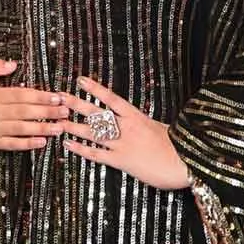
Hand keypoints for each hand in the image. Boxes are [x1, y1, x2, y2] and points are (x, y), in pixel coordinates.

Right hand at [0, 59, 67, 149]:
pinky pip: (13, 144)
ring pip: (21, 129)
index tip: (57, 97)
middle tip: (65, 112)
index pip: (21, 95)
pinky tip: (42, 142)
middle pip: (25, 112)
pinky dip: (27, 144)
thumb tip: (13, 63)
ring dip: (41, 129)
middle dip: (46, 112)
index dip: (40, 96)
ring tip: (59, 128)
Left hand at [60, 76, 192, 189]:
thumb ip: (143, 123)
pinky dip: (81, 149)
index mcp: (136, 116)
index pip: (111, 98)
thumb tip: (134, 120)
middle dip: (77, 104)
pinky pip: (97, 154)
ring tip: (58, 121)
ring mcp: (122, 144)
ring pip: (92, 133)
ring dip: (74, 126)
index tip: (80, 80)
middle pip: (96, 113)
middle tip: (59, 97)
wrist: (185, 163)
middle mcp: (126, 128)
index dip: (94, 89)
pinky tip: (69, 145)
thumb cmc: (177, 145)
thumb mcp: (160, 127)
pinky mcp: (121, 161)